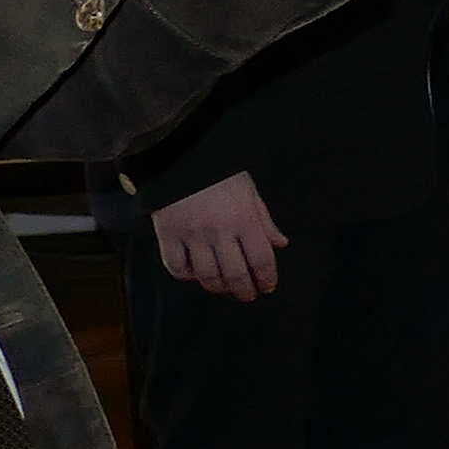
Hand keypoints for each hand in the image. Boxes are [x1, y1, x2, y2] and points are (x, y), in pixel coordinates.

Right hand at [152, 172, 287, 300]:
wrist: (181, 153)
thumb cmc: (220, 172)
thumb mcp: (249, 191)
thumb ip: (264, 220)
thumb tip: (280, 244)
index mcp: (245, 219)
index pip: (261, 259)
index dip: (266, 278)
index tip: (267, 287)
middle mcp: (220, 231)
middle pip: (235, 274)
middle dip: (244, 290)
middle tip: (248, 295)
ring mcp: (192, 235)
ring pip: (207, 276)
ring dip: (218, 287)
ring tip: (224, 287)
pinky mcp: (168, 235)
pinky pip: (176, 267)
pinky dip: (186, 276)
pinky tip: (194, 274)